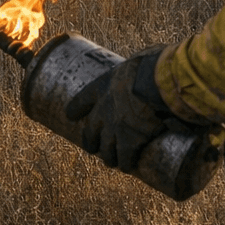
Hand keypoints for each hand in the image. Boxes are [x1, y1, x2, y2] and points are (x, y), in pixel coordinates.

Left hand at [64, 46, 175, 172]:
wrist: (151, 84)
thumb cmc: (149, 66)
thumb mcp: (139, 59)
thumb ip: (142, 62)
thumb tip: (155, 58)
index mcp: (102, 87)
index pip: (82, 99)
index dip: (76, 108)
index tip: (70, 115)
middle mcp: (103, 111)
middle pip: (90, 132)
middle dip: (91, 142)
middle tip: (92, 147)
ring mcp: (115, 129)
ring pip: (106, 151)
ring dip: (109, 157)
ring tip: (112, 161)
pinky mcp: (129, 142)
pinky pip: (125, 159)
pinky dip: (126, 163)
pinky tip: (128, 166)